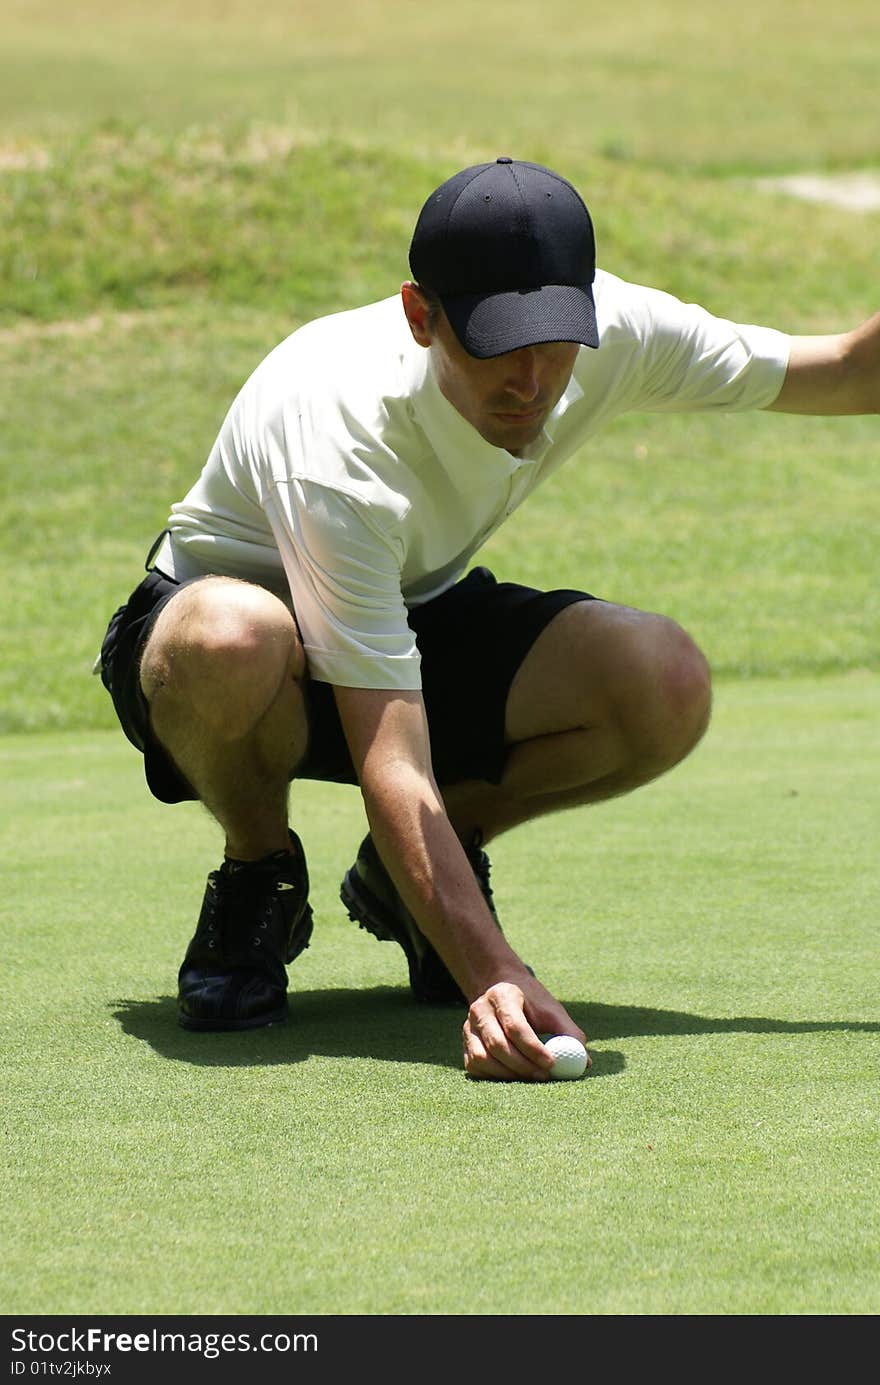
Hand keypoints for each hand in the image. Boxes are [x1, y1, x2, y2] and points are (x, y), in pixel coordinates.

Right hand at [462, 977, 589, 1080]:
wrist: (502, 991)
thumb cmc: (532, 1003)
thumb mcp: (551, 1010)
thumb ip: (568, 1033)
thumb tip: (584, 1062)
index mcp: (502, 995)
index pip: (515, 1025)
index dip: (533, 1048)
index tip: (552, 1064)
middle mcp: (479, 1009)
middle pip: (498, 1044)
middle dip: (523, 1065)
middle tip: (545, 1076)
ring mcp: (468, 1027)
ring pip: (483, 1058)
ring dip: (509, 1074)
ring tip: (533, 1077)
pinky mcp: (465, 1044)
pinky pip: (476, 1066)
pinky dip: (495, 1076)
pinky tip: (515, 1075)